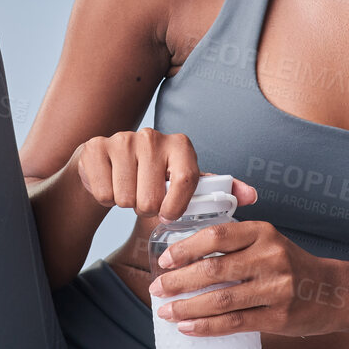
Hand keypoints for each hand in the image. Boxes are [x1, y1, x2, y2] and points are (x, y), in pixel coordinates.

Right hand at [74, 128, 258, 223]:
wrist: (108, 166)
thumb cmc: (153, 177)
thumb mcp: (187, 183)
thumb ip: (219, 189)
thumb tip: (252, 195)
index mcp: (180, 145)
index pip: (187, 181)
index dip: (176, 206)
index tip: (168, 212)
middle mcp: (152, 136)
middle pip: (152, 198)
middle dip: (146, 207)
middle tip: (144, 195)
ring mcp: (122, 139)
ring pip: (126, 198)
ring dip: (125, 203)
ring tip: (127, 189)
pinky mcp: (96, 148)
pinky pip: (103, 192)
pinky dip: (104, 196)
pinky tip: (108, 182)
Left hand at [147, 219, 348, 337]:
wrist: (334, 292)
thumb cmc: (292, 266)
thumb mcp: (269, 242)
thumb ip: (235, 245)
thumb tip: (185, 260)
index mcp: (263, 232)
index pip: (216, 236)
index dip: (185, 248)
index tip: (165, 260)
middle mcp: (270, 257)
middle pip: (213, 269)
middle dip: (178, 281)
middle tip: (157, 288)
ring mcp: (276, 289)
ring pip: (220, 299)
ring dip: (187, 307)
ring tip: (166, 311)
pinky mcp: (278, 317)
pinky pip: (234, 323)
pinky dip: (207, 326)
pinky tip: (188, 327)